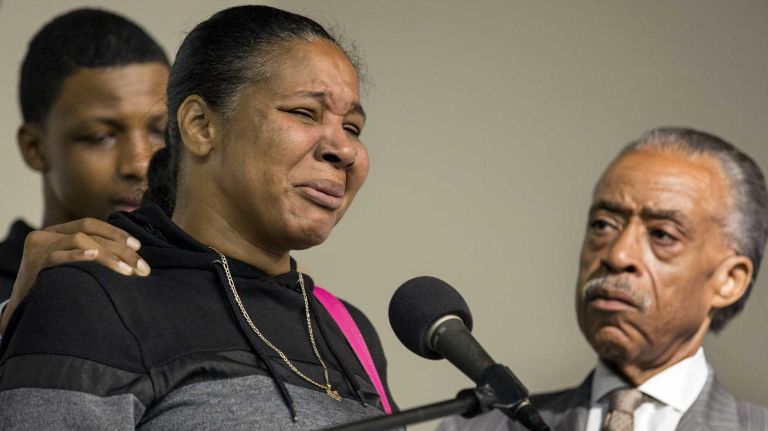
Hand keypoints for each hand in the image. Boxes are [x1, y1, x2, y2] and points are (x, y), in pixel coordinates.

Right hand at [0, 218, 149, 333]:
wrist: (22, 308)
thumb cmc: (53, 286)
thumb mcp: (69, 265)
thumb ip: (90, 255)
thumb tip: (131, 256)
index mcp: (56, 232)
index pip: (90, 224)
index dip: (116, 233)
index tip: (139, 247)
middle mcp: (46, 235)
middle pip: (90, 233)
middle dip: (121, 249)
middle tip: (143, 268)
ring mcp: (40, 248)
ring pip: (79, 240)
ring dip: (108, 256)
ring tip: (129, 272)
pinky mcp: (34, 265)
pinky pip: (58, 256)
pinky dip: (78, 255)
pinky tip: (94, 257)